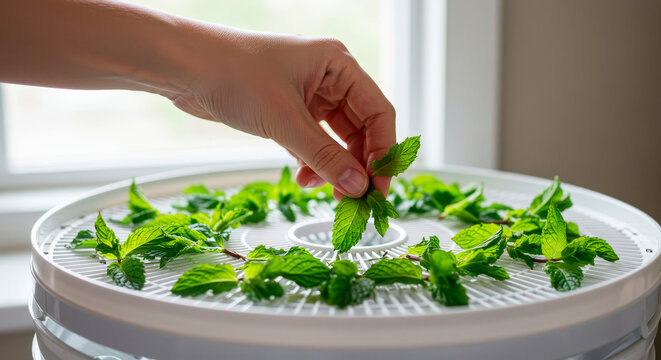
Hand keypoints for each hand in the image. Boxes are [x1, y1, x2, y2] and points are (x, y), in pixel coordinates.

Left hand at [169, 25, 395, 199]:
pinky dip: (312, 162)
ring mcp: (308, 95)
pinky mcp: (288, 111)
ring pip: (336, 140)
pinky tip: (303, 177)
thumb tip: (357, 187)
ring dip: (333, 167)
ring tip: (321, 188)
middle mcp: (328, 79)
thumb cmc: (231, 72)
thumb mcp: (284, 120)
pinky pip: (313, 142)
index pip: (379, 112)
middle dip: (358, 165)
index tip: (379, 188)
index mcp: (338, 65)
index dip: (384, 153)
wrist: (184, 67)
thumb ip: (325, 157)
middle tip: (355, 198)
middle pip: (361, 129)